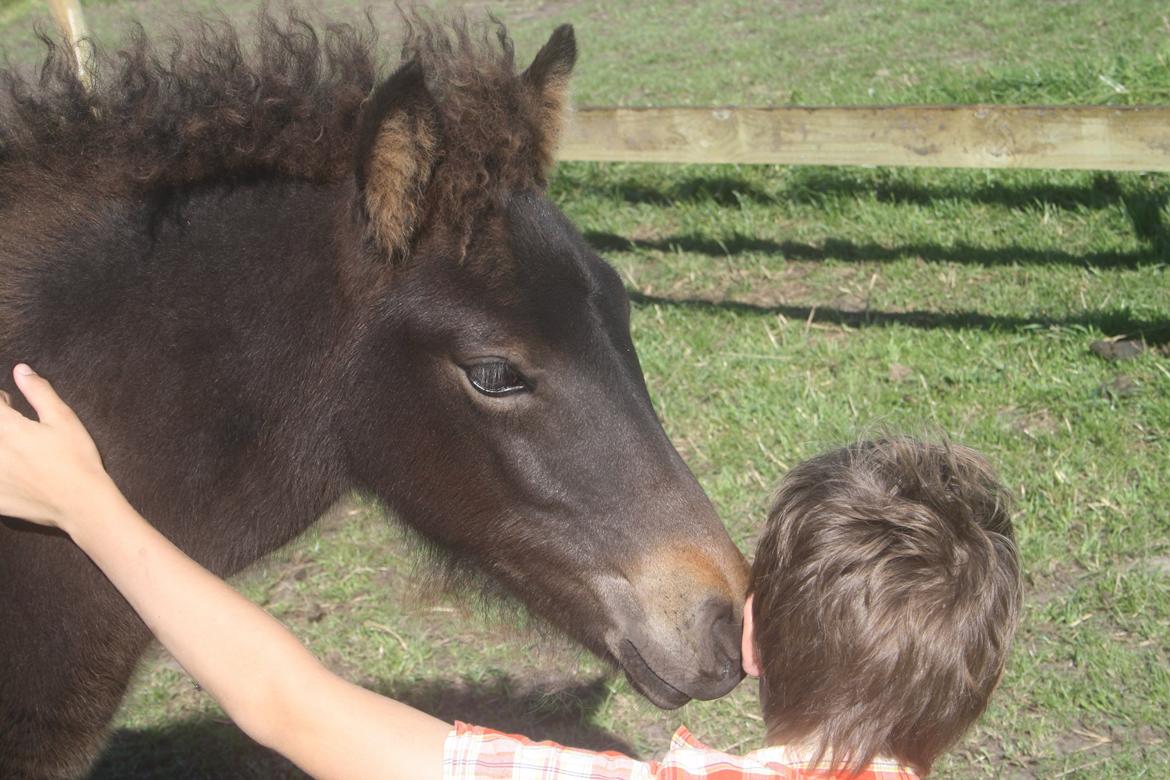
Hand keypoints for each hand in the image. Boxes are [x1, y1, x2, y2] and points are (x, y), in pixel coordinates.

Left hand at [0, 364, 110, 528]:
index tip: (9, 403)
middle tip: (14, 426)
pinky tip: (15, 473)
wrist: (81, 503)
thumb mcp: (63, 419)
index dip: (1, 400)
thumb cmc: (77, 460)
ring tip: (16, 449)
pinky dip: (2, 473)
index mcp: (7, 428)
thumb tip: (20, 370)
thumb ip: (39, 392)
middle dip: (1, 422)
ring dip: (3, 446)